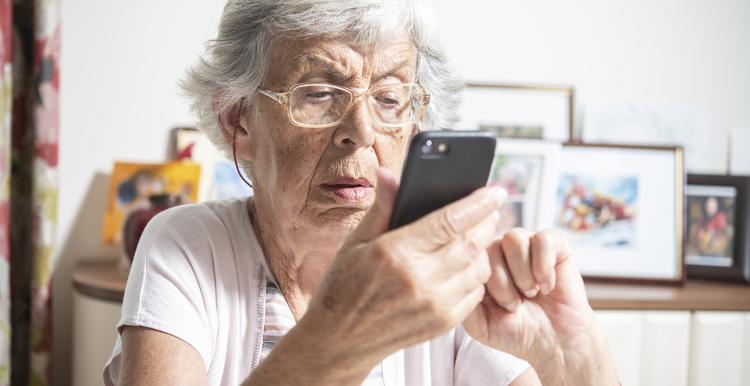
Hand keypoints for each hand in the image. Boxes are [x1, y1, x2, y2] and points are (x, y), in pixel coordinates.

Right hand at [296, 168, 504, 381]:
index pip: (450, 221)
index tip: (495, 192)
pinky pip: (476, 293)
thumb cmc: (344, 286)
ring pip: (480, 268)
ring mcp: (434, 305)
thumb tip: (388, 173)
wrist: (340, 340)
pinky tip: (465, 266)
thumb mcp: (355, 242)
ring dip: (483, 249)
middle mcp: (419, 280)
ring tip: (477, 236)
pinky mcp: (442, 324)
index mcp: (396, 253)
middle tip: (489, 210)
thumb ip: (381, 207)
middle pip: (473, 243)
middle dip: (487, 222)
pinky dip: (476, 276)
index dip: (478, 203)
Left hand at [462, 228, 618, 385]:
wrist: (553, 342)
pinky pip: (543, 240)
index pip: (469, 255)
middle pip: (491, 248)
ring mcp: (526, 242)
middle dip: (503, 285)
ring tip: (530, 293)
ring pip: (514, 239)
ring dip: (523, 274)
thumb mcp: (479, 323)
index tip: (494, 306)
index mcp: (479, 263)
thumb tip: (459, 274)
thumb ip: (463, 298)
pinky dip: (544, 268)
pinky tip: (547, 287)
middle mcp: (500, 248)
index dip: (483, 283)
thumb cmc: (515, 330)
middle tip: (515, 304)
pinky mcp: (554, 243)